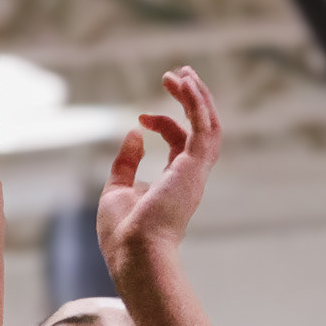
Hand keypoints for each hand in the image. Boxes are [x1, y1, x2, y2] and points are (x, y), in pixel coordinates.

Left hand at [97, 67, 222, 285]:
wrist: (133, 253)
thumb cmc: (123, 234)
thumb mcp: (116, 191)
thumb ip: (125, 163)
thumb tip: (133, 134)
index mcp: (174, 185)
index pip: (179, 144)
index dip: (163, 123)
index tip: (139, 117)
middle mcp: (190, 178)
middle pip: (201, 131)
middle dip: (193, 102)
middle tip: (179, 76)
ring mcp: (195, 173)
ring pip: (209, 126)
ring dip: (198, 97)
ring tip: (183, 72)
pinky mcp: (194, 168)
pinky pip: (204, 127)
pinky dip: (196, 103)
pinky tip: (185, 82)